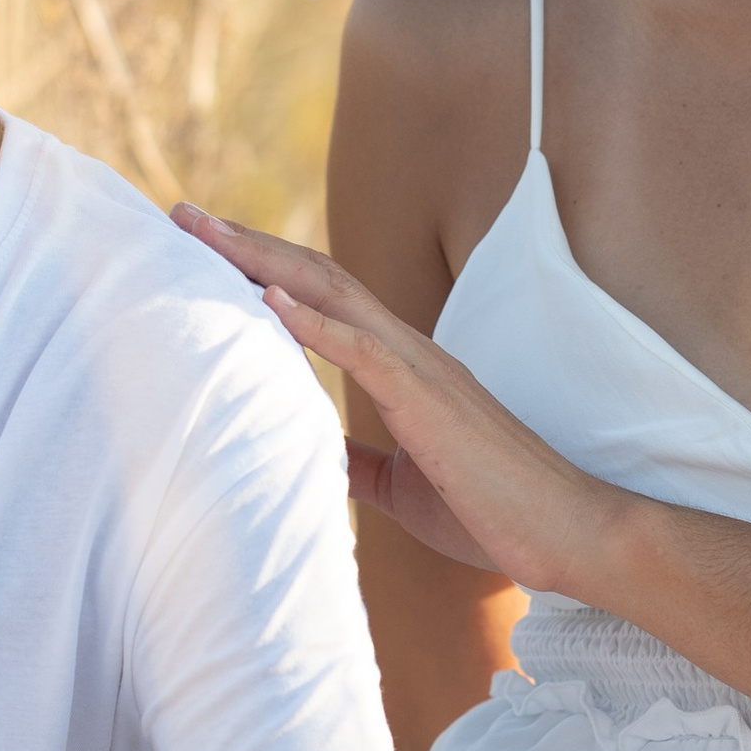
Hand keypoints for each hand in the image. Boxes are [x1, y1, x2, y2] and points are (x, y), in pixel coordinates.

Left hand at [172, 203, 619, 600]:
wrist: (568, 534)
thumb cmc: (493, 512)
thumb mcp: (403, 485)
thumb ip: (358, 461)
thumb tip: (308, 454)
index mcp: (402, 368)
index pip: (322, 299)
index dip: (261, 269)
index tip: (204, 250)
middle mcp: (409, 352)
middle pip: (315, 277)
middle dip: (244, 245)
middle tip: (181, 216)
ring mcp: (422, 369)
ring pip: (331, 294)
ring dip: (262, 262)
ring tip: (203, 236)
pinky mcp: (430, 401)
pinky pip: (363, 350)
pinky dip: (312, 321)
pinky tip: (266, 301)